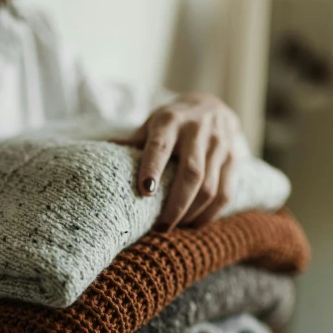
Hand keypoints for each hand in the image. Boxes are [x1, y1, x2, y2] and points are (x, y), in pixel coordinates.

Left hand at [116, 93, 241, 228]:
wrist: (211, 105)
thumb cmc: (171, 122)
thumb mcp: (150, 124)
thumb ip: (132, 143)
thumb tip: (98, 156)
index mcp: (170, 121)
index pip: (160, 146)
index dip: (153, 168)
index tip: (145, 192)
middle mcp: (197, 131)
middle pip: (191, 174)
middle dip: (175, 206)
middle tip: (160, 228)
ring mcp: (219, 145)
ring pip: (209, 188)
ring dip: (191, 214)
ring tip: (175, 228)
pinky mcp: (234, 159)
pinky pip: (225, 194)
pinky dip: (209, 215)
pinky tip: (194, 224)